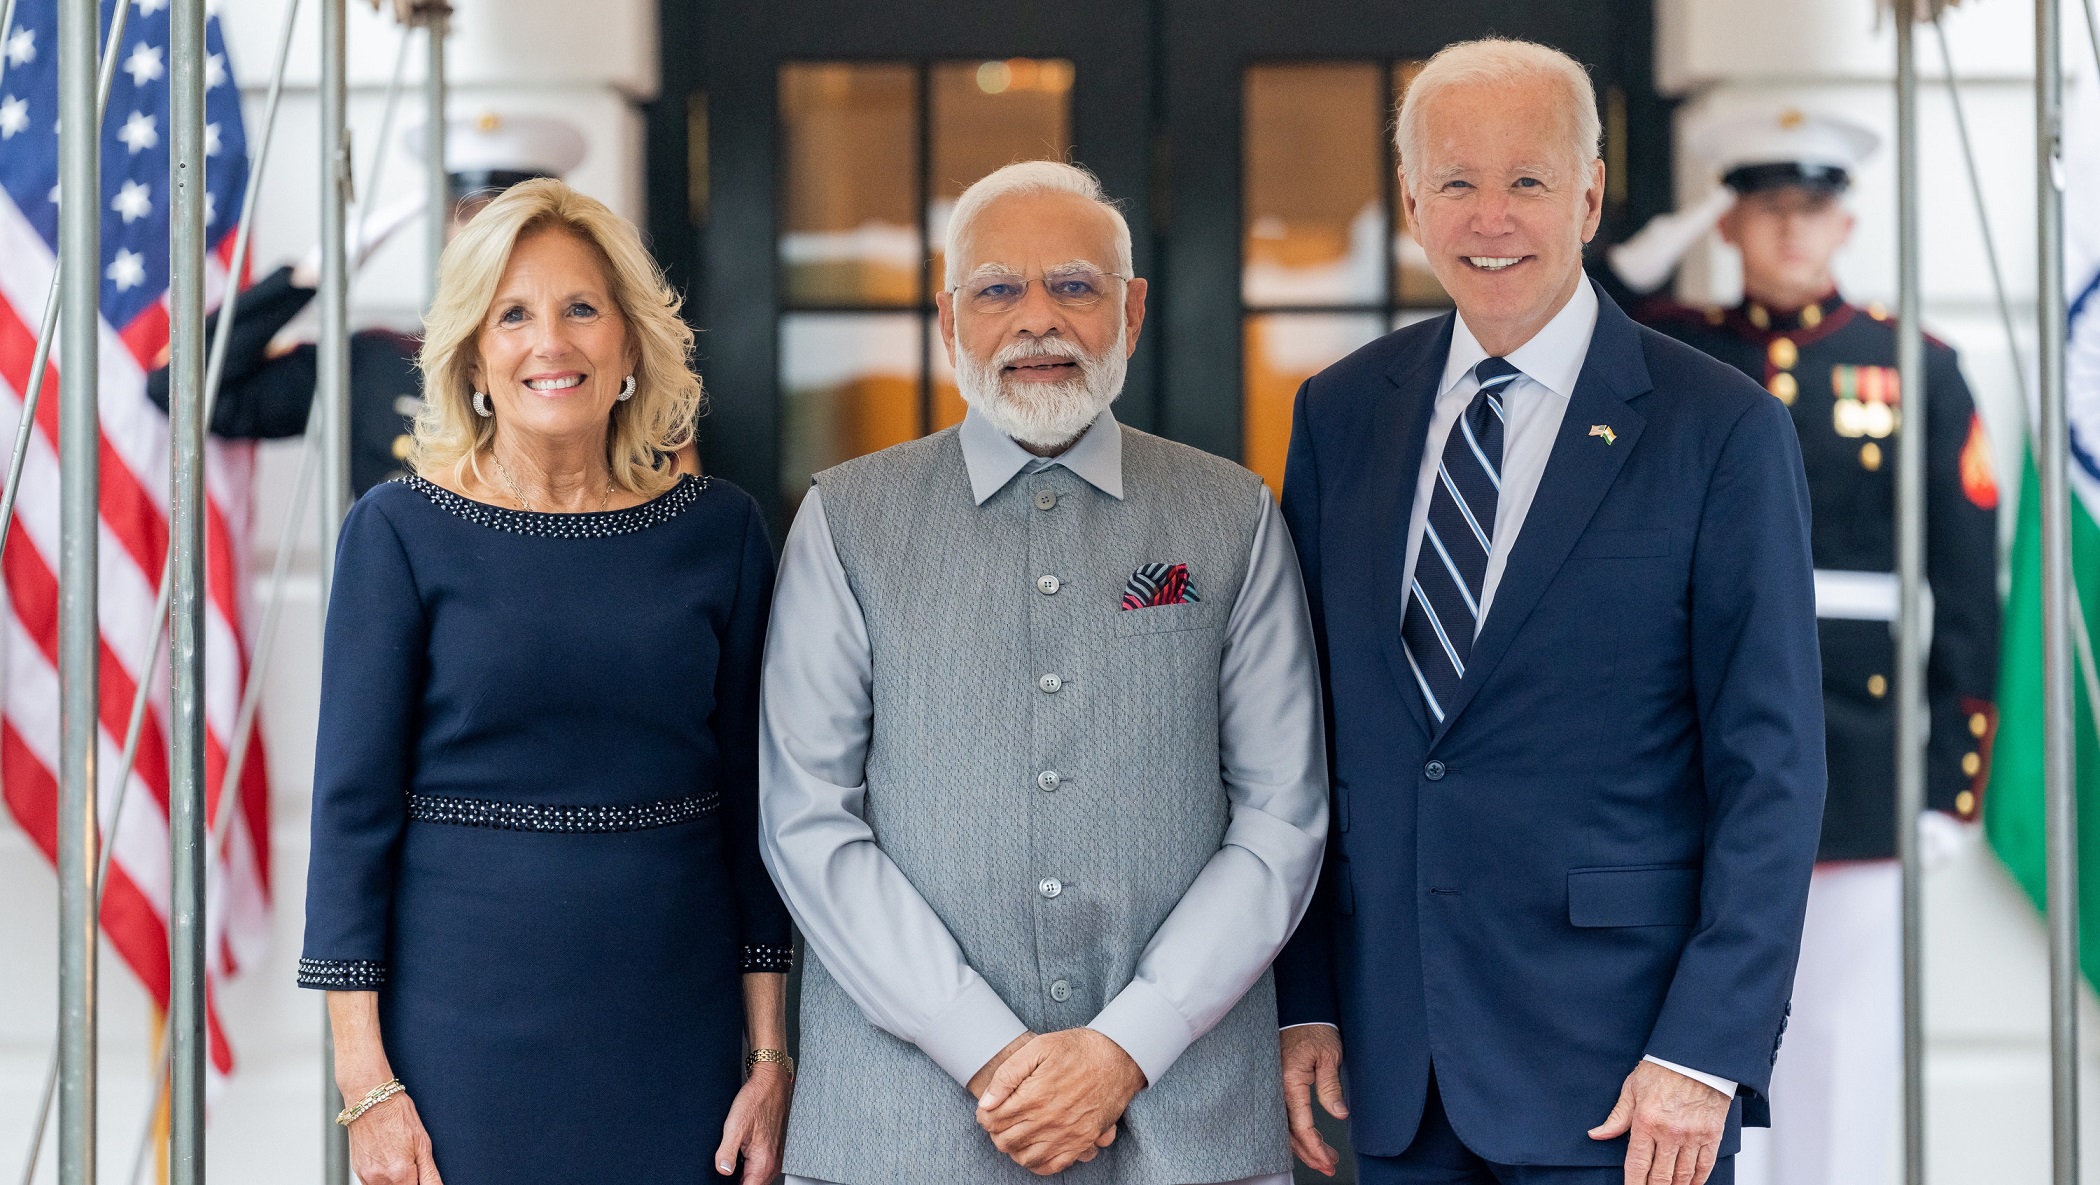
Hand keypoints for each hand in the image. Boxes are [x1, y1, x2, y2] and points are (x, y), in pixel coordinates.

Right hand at [343, 1087, 442, 1184]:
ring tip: (401, 1158)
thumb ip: (430, 1174)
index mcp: (400, 1173)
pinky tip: (389, 1160)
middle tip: (413, 1162)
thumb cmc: (396, 1114)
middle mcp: (380, 1179)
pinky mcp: (358, 1171)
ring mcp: (366, 1176)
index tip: (421, 1173)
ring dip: (398, 1180)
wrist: (369, 1100)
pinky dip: (384, 1178)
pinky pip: (373, 1183)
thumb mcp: (422, 1143)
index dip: (421, 1183)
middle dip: (410, 1180)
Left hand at [714, 1062, 791, 1181]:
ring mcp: (775, 1156)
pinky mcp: (775, 1149)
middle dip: (739, 1182)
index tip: (724, 1178)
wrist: (771, 1083)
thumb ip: (726, 1152)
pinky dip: (751, 1167)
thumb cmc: (755, 1100)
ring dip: (745, 1176)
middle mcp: (773, 1162)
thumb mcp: (734, 1125)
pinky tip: (741, 1155)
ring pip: (758, 1178)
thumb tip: (722, 1171)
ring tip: (733, 1160)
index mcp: (763, 1161)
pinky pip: (762, 1168)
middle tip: (727, 1165)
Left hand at [976, 1028, 1145, 1175]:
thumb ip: (1007, 1074)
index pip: (993, 1120)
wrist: (1117, 1057)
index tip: (988, 1109)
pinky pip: (1052, 1165)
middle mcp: (1048, 1120)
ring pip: (1025, 1157)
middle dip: (996, 1131)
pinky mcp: (1082, 1142)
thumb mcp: (1038, 1047)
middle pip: (1005, 1141)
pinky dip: (1038, 1163)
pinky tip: (1034, 1148)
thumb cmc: (1077, 1049)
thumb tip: (986, 1102)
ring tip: (1015, 1132)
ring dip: (1014, 1147)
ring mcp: (1066, 1134)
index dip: (985, 1115)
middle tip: (999, 1119)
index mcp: (1034, 1096)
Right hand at [1280, 1025, 1348, 1176]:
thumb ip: (1331, 1087)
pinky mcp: (1279, 1085)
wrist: (1302, 1012)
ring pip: (1286, 1126)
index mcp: (1290, 1081)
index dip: (1315, 1147)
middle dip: (1309, 1153)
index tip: (1329, 1160)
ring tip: (1324, 1158)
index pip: (1302, 1126)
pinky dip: (1296, 1131)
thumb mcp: (1330, 1056)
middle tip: (1328, 1166)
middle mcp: (1278, 1088)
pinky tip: (1307, 1139)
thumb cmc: (1315, 1030)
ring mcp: (1276, 1087)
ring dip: (1304, 1145)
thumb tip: (1339, 1113)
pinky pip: (1284, 1115)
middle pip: (1290, 1132)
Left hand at [1587, 1060, 1729, 1184]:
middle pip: (1660, 1176)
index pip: (1636, 1164)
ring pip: (1683, 1175)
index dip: (1633, 1184)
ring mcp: (1692, 1135)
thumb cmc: (1663, 1069)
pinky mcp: (1712, 1134)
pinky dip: (1697, 1180)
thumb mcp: (1631, 1089)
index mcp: (1646, 1121)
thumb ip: (1616, 1117)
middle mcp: (1670, 1132)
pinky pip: (1705, 1166)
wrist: (1695, 1058)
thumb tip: (1597, 1134)